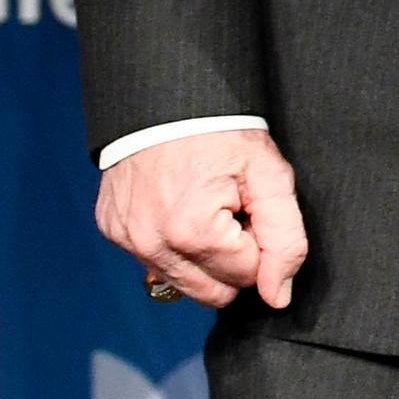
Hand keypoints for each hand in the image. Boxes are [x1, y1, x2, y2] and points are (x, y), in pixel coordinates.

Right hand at [97, 127, 306, 310]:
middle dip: (232, 258)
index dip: (259, 241)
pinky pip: (154, 262)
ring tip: (206, 208)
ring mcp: (127, 240)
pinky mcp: (113, 232)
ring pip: (184, 284)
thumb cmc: (223, 134)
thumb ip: (284, 239)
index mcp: (192, 233)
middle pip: (214, 291)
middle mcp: (152, 245)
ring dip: (203, 255)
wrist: (168, 101)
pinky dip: (173, 243)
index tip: (250, 207)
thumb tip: (278, 296)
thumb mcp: (270, 175)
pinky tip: (179, 207)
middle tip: (232, 211)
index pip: (248, 275)